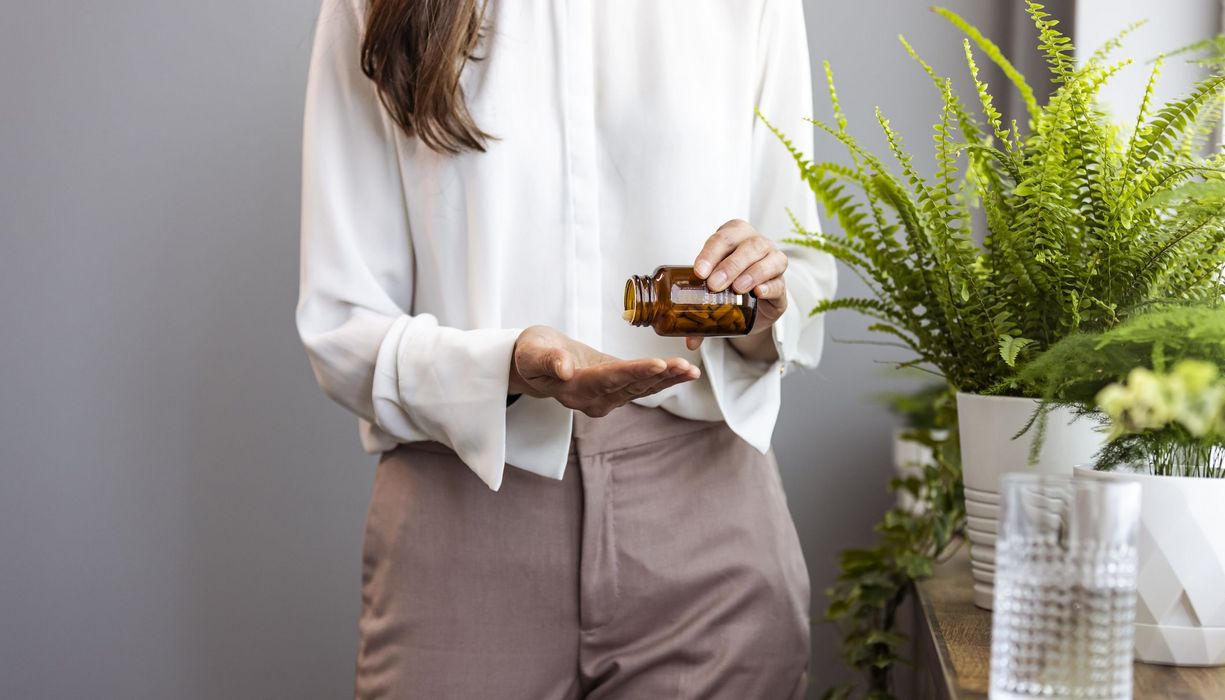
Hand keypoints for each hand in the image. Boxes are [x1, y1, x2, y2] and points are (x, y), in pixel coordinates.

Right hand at [509, 326, 700, 416]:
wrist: (535, 362)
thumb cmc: (532, 352)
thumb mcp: (532, 351)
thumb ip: (547, 359)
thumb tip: (564, 368)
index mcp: (573, 388)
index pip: (608, 379)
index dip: (634, 372)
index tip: (657, 364)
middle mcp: (592, 399)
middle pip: (630, 386)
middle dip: (660, 376)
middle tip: (685, 366)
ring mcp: (605, 399)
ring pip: (641, 389)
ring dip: (668, 379)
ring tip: (691, 370)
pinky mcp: (615, 392)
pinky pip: (643, 386)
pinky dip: (664, 379)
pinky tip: (684, 372)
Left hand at [688, 219, 787, 359]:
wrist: (751, 306)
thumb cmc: (727, 288)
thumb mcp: (710, 292)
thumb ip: (698, 311)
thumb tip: (690, 341)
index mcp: (734, 236)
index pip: (723, 238)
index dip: (711, 253)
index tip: (699, 272)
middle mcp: (756, 244)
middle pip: (749, 246)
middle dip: (730, 265)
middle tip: (714, 285)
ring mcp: (773, 262)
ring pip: (769, 259)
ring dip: (751, 274)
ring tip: (737, 289)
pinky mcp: (782, 285)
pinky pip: (779, 282)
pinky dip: (769, 286)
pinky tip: (759, 293)